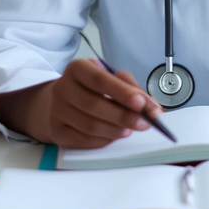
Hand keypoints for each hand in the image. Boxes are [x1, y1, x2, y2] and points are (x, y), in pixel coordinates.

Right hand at [0, 58, 164, 147]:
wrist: (60, 101)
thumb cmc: (91, 88)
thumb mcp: (108, 77)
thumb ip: (130, 87)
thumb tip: (150, 106)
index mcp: (77, 69)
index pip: (100, 80)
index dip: (122, 92)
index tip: (141, 103)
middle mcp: (63, 88)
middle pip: (94, 105)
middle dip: (123, 116)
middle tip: (144, 123)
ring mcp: (57, 111)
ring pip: (90, 126)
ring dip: (115, 130)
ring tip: (130, 129)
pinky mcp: (57, 131)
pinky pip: (84, 140)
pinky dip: (104, 140)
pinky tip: (114, 135)